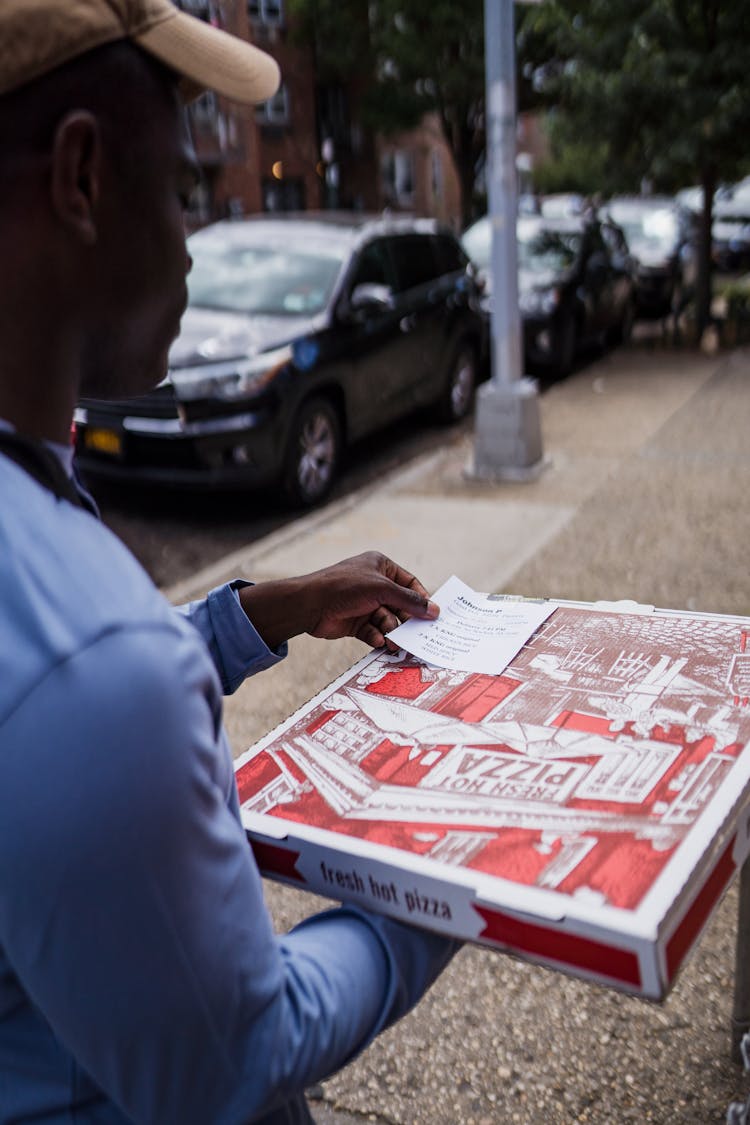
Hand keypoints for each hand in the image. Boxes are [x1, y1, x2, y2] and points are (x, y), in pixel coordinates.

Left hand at [306, 551, 438, 648]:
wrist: (310, 604)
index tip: (432, 615)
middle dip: (406, 620)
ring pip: (388, 621)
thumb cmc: (345, 587)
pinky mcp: (356, 622)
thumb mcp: (382, 589)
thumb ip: (409, 601)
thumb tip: (434, 610)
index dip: (421, 599)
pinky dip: (377, 637)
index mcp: (380, 567)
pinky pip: (374, 631)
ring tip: (394, 643)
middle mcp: (373, 584)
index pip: (409, 583)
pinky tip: (377, 641)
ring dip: (391, 632)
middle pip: (400, 605)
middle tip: (417, 635)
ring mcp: (364, 604)